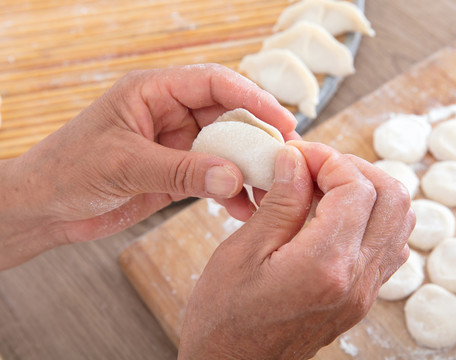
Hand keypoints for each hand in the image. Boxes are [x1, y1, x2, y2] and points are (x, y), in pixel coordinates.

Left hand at [0, 64, 297, 269]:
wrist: (45, 209)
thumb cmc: (69, 171)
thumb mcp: (125, 164)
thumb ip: (181, 171)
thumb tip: (234, 176)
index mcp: (153, 92)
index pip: (213, 83)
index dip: (252, 97)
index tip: (282, 121)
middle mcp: (169, 114)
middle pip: (227, 116)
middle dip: (258, 137)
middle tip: (287, 159)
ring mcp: (175, 146)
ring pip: (225, 150)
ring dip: (248, 169)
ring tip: (272, 189)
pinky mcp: (176, 175)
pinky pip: (213, 179)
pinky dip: (231, 193)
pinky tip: (244, 209)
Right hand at [178, 142, 413, 359]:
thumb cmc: (225, 317)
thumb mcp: (242, 251)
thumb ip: (280, 202)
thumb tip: (298, 160)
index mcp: (325, 265)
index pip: (357, 188)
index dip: (329, 159)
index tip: (299, 154)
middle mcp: (356, 279)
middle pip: (393, 199)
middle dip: (355, 169)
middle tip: (315, 166)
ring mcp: (364, 291)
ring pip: (399, 221)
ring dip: (367, 191)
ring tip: (323, 188)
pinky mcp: (361, 297)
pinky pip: (388, 246)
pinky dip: (370, 219)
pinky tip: (333, 217)